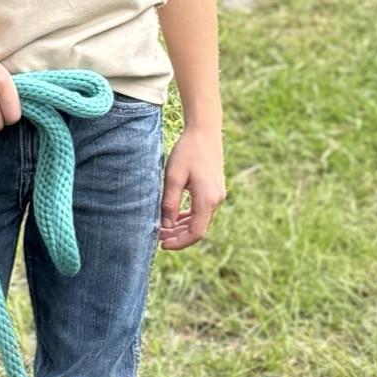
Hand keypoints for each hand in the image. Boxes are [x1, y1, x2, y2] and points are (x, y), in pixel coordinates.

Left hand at [159, 125, 224, 249]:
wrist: (205, 132)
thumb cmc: (187, 151)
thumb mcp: (173, 176)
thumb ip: (170, 203)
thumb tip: (166, 227)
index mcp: (207, 199)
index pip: (196, 232)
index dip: (179, 243)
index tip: (162, 244)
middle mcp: (216, 200)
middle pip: (199, 229)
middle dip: (178, 237)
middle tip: (158, 237)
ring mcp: (218, 196)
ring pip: (201, 221)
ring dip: (183, 228)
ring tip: (163, 229)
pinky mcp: (215, 191)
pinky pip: (202, 211)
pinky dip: (189, 217)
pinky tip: (175, 218)